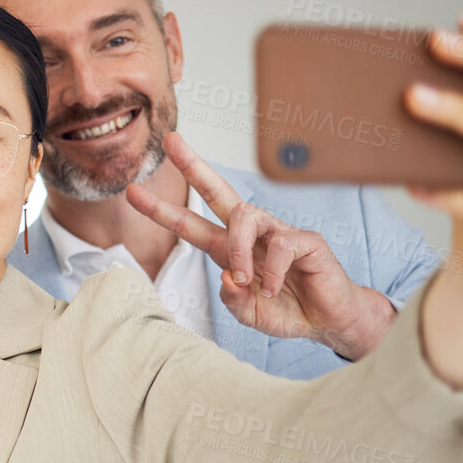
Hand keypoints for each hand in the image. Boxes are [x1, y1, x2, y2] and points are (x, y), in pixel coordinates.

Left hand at [127, 133, 394, 358]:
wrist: (330, 321)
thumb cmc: (287, 311)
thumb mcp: (250, 314)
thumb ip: (233, 300)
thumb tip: (227, 276)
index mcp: (230, 250)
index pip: (191, 224)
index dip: (162, 210)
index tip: (132, 191)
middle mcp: (251, 235)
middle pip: (218, 192)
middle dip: (193, 166)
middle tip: (170, 141)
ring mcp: (278, 233)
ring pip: (245, 216)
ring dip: (238, 250)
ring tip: (246, 282)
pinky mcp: (306, 240)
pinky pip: (280, 245)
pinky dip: (272, 272)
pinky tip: (274, 289)